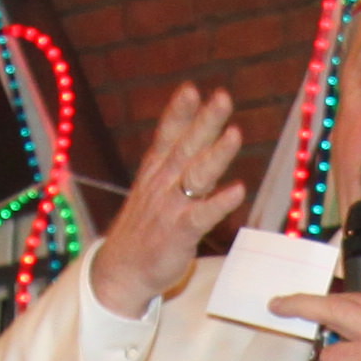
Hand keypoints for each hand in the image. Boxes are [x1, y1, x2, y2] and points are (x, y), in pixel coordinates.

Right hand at [86, 83, 249, 317]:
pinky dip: (220, 202)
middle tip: (222, 97)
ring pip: (197, 174)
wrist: (122, 271)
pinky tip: (238, 190)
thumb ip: (174, 164)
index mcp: (155, 171)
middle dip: (205, 121)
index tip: (191, 89)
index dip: (179, 112)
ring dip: (217, 153)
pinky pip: (202, 215)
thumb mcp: (152, 189)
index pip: (167, 135)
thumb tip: (198, 138)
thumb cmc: (144, 228)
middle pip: (186, 146)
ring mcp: (171, 207)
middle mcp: (162, 183)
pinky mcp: (180, 232)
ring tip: (235, 134)